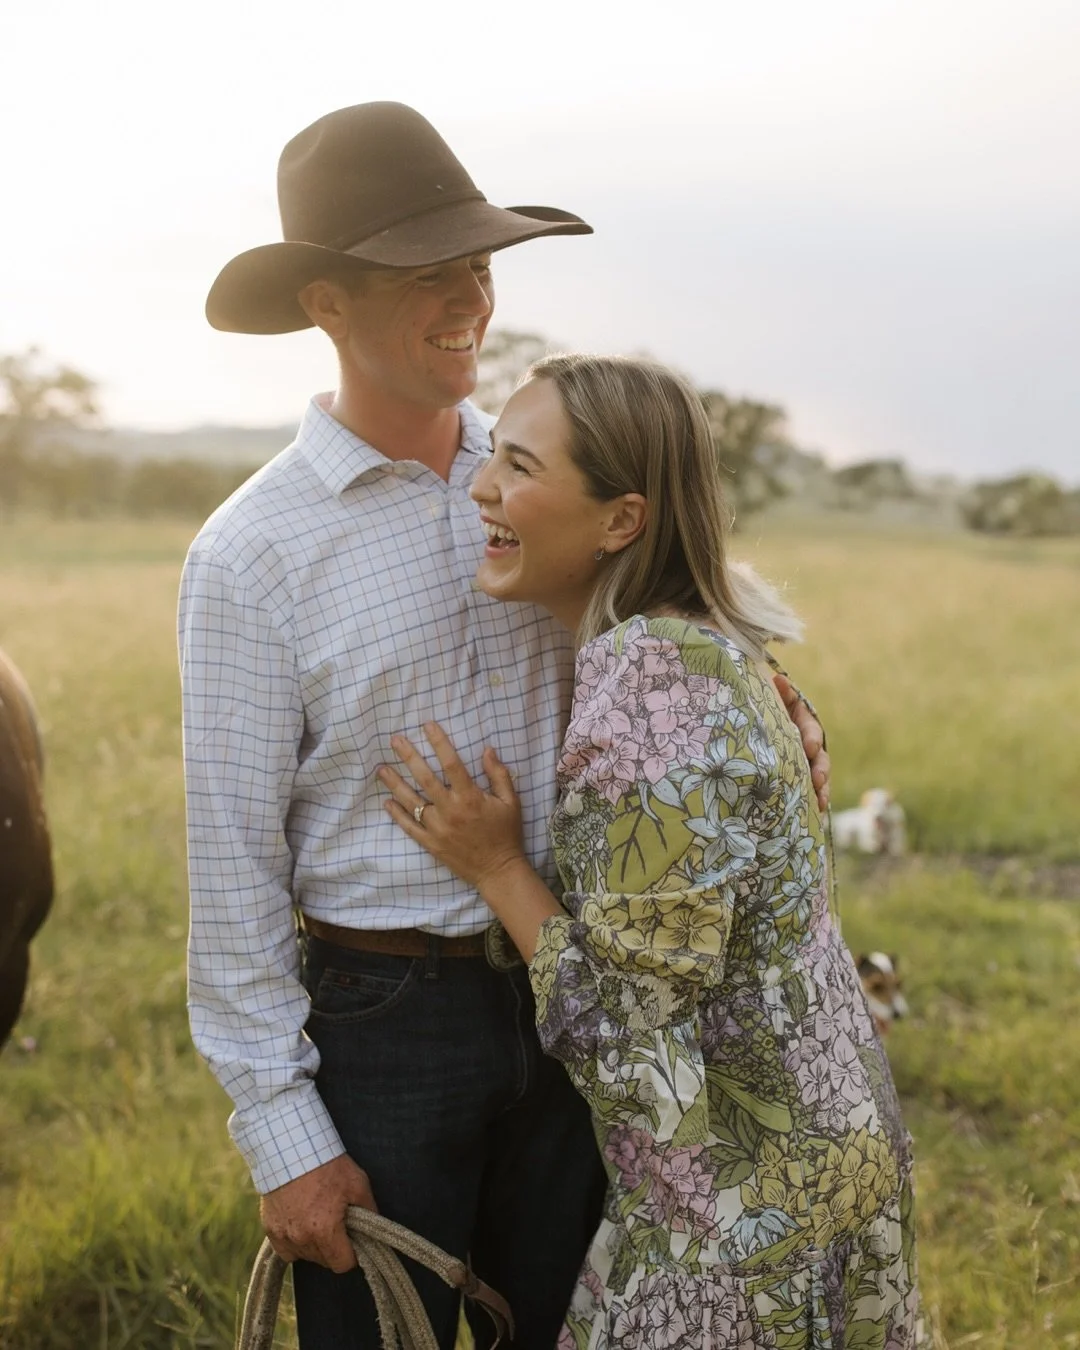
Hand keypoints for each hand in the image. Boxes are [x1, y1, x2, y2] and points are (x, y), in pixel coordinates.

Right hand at [259, 1154, 376, 1270]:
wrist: (292, 1148)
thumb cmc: (327, 1164)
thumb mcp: (358, 1184)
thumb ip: (369, 1211)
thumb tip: (375, 1230)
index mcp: (325, 1231)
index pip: (342, 1264)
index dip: (352, 1255)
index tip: (354, 1241)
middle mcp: (301, 1239)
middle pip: (324, 1260)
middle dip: (334, 1247)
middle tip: (337, 1224)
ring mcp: (282, 1235)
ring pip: (304, 1256)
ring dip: (313, 1245)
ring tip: (318, 1219)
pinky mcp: (269, 1228)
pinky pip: (285, 1249)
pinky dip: (294, 1242)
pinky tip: (300, 1223)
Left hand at [378, 723, 525, 889]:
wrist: (499, 871)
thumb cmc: (506, 834)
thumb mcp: (511, 802)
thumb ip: (499, 775)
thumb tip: (487, 749)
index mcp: (471, 798)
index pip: (451, 763)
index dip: (439, 742)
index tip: (427, 725)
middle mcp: (451, 810)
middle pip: (425, 778)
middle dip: (409, 756)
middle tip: (394, 740)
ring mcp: (438, 828)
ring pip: (411, 801)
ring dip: (395, 783)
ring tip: (381, 769)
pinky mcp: (431, 844)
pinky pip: (410, 827)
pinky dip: (397, 814)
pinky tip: (387, 802)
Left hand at [772, 672, 830, 812]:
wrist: (755, 727)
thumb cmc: (763, 710)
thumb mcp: (770, 702)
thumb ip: (778, 695)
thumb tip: (778, 680)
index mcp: (801, 723)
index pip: (810, 729)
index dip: (812, 738)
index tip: (810, 748)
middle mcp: (808, 744)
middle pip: (819, 757)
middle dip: (820, 769)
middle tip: (818, 781)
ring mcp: (807, 763)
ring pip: (819, 776)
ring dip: (822, 788)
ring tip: (821, 801)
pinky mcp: (801, 778)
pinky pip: (811, 791)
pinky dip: (815, 801)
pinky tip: (817, 812)